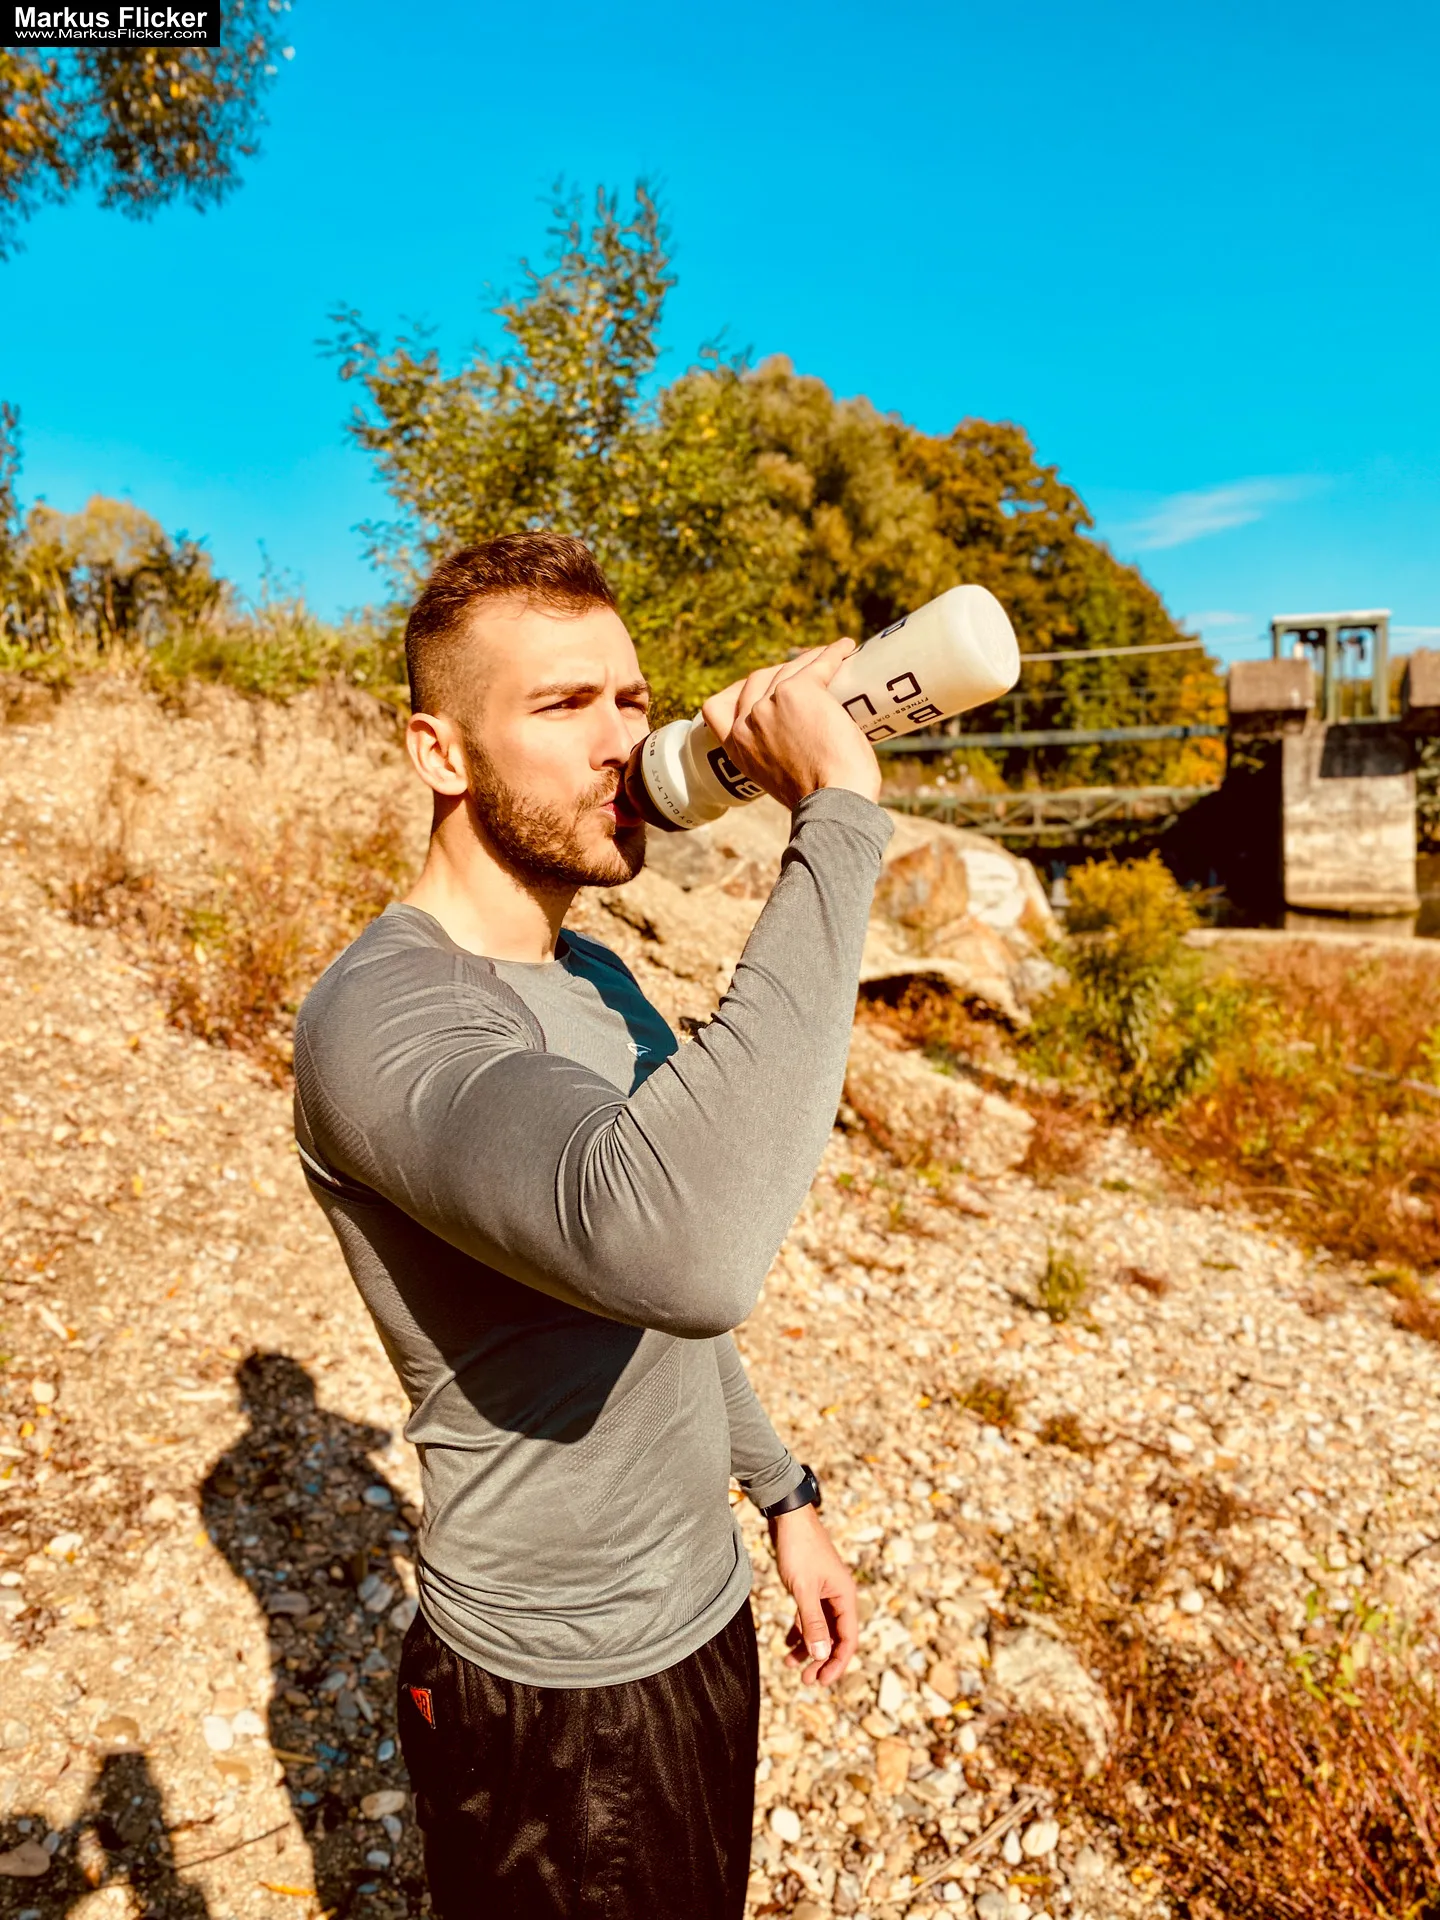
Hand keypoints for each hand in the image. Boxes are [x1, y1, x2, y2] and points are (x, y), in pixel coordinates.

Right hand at [700, 638, 881, 811]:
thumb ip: (771, 756)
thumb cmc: (817, 798)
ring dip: (810, 660)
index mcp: (736, 746)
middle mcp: (747, 722)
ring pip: (788, 669)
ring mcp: (770, 704)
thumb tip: (793, 743)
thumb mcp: (775, 779)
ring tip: (832, 659)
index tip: (759, 690)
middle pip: (757, 680)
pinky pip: (818, 664)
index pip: (715, 708)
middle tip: (805, 675)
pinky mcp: (799, 691)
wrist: (833, 802)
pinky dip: (834, 654)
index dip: (736, 692)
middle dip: (780, 673)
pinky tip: (846, 648)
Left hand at [770, 1504, 858, 1687]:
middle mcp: (839, 1596)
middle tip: (806, 1680)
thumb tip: (821, 1656)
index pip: (848, 1639)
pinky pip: (809, 1616)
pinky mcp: (811, 1587)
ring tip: (791, 1666)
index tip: (821, 1682)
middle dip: (822, 1660)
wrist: (788, 1516)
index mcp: (845, 1596)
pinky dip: (800, 1631)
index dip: (837, 1663)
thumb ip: (812, 1622)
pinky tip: (787, 1644)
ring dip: (808, 1648)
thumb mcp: (803, 1589)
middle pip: (835, 1637)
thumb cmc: (798, 1548)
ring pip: (821, 1629)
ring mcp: (825, 1592)